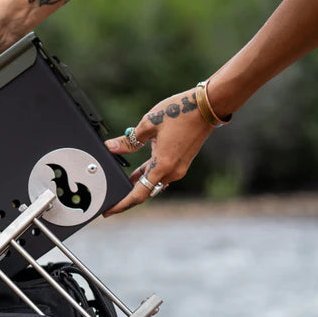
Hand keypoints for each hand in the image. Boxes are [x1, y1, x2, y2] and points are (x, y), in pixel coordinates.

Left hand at [103, 88, 214, 215]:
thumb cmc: (181, 112)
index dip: (122, 205)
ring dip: (137, 185)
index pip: (139, 194)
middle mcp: (172, 172)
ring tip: (120, 185)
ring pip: (153, 184)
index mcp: (163, 165)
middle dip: (127, 196)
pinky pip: (160, 176)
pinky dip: (147, 176)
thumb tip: (111, 147)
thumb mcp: (149, 124)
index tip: (109, 210)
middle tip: (111, 199)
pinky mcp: (181, 164)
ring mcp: (178, 169)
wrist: (208, 106)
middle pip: (145, 192)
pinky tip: (136, 173)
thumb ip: (128, 140)